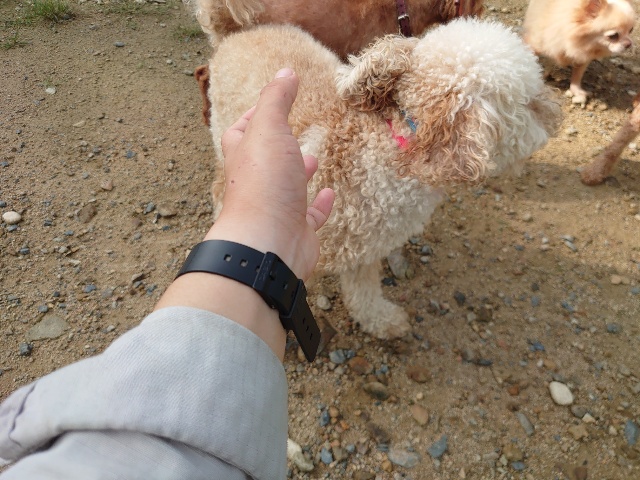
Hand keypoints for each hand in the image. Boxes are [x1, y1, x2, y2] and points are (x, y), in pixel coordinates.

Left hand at [205, 68, 333, 279]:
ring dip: (297, 174)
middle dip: (278, 146)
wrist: (269, 243)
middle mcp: (256, 183)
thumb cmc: (264, 184)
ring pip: (286, 188)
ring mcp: (276, 209)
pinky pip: (309, 216)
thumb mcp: (269, 129)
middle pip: (263, 161)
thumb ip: (277, 100)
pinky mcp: (296, 230)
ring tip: (311, 159)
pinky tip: (329, 193)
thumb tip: (285, 71)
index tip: (270, 105)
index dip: (253, 116)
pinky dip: (319, 205)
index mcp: (244, 157)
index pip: (241, 132)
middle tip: (292, 135)